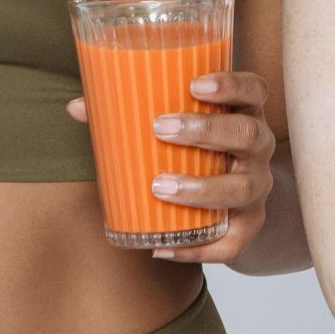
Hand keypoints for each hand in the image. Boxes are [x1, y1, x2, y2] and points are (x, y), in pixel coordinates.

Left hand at [67, 71, 275, 263]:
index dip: (232, 84)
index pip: (253, 90)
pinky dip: (198, 249)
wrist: (220, 199)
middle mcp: (258, 149)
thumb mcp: (172, 126)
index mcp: (242, 113)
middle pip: (248, 134)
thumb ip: (127, 113)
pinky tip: (162, 247)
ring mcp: (256, 188)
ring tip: (160, 186)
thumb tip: (76, 107)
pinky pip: (232, 243)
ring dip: (201, 188)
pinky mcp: (248, 227)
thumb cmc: (191, 149)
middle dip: (206, 130)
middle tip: (162, 129)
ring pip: (242, 187)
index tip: (195, 85)